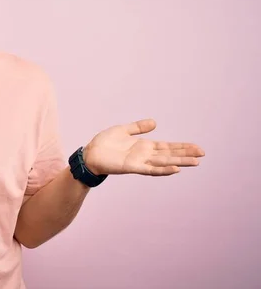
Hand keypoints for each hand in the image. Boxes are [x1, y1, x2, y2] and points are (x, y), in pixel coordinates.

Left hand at [83, 119, 204, 175]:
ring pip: (164, 162)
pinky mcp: (132, 167)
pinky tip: (175, 168)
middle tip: (203, 154)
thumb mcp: (123, 130)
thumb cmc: (104, 143)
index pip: (168, 147)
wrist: (90, 153)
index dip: (182, 147)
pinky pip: (151, 169)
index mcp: (144, 146)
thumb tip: (155, 122)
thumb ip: (138, 127)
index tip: (197, 147)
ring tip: (195, 162)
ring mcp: (140, 162)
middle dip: (186, 154)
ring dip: (179, 162)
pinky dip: (163, 169)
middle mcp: (145, 155)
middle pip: (170, 154)